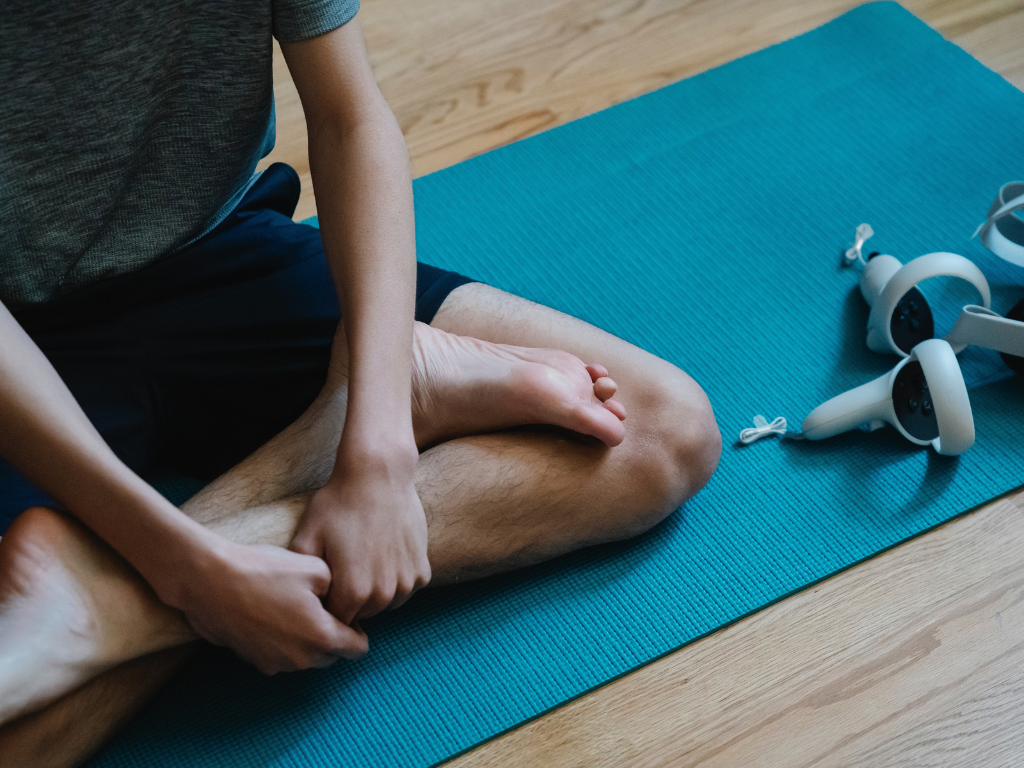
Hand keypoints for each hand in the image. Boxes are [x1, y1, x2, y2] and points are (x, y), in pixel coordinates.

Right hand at [175, 538, 367, 673]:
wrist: (211, 581)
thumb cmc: (264, 571)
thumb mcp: (316, 567)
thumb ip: (340, 588)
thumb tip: (342, 601)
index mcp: (321, 637)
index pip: (358, 649)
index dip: (358, 629)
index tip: (347, 612)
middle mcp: (301, 659)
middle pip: (332, 655)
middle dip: (332, 635)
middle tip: (318, 606)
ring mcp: (276, 664)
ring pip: (306, 657)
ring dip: (307, 640)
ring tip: (293, 608)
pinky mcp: (254, 662)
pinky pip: (281, 656)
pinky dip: (283, 642)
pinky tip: (272, 616)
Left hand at [290, 448, 430, 625]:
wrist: (379, 475)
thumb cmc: (339, 504)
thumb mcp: (306, 537)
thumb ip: (301, 576)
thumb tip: (298, 601)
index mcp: (353, 593)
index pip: (336, 620)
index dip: (327, 605)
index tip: (322, 585)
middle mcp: (384, 594)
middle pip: (361, 614)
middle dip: (350, 600)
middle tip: (343, 568)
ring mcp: (407, 583)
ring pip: (384, 604)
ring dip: (373, 592)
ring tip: (362, 560)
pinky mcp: (422, 571)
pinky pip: (404, 589)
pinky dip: (394, 580)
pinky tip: (383, 555)